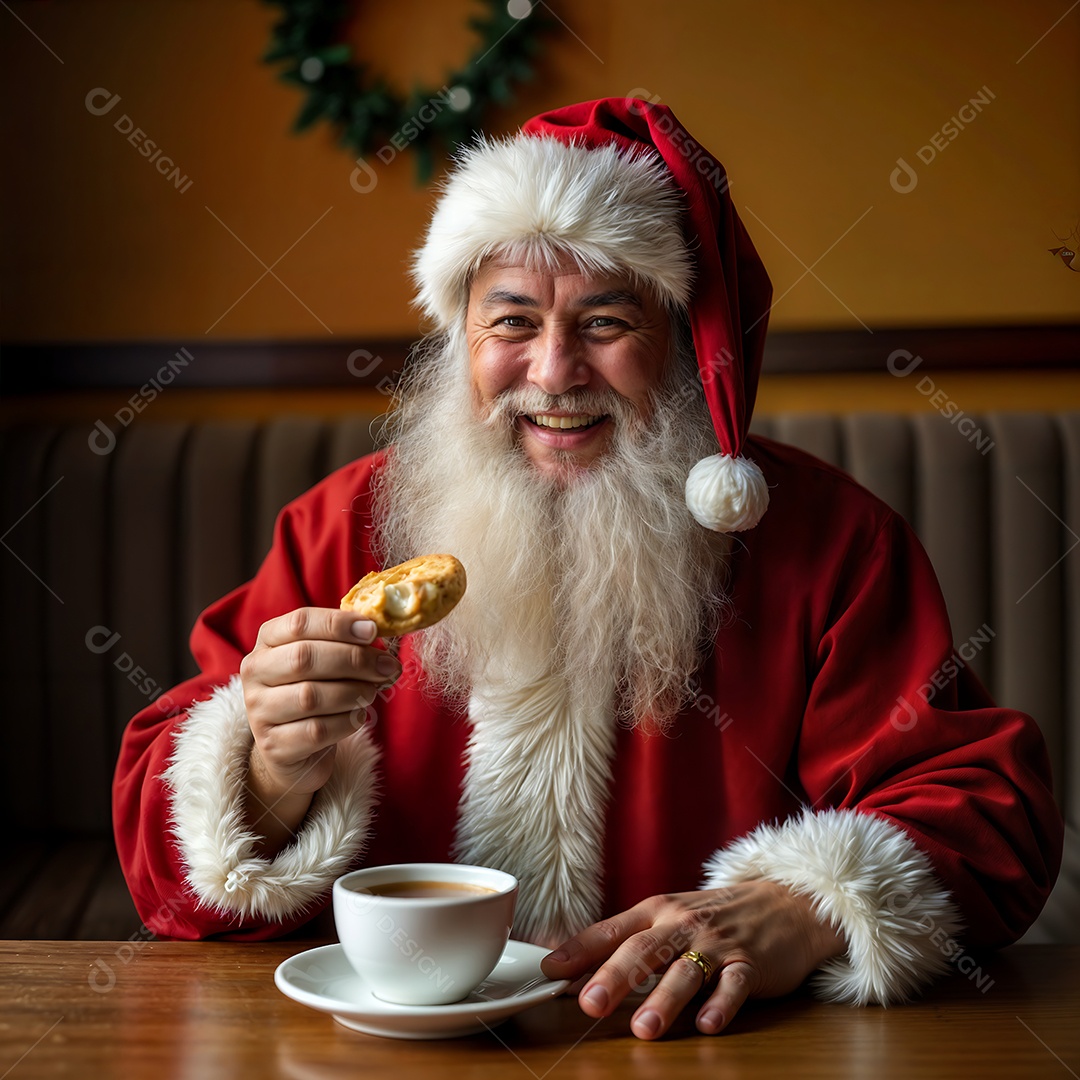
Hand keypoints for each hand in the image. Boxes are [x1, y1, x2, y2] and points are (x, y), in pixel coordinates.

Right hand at [240, 607, 399, 807]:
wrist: (296, 746)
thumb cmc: (317, 689)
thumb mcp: (326, 658)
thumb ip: (347, 641)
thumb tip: (376, 631)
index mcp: (268, 640)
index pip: (299, 623)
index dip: (338, 624)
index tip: (372, 630)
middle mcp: (256, 673)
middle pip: (304, 658)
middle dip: (354, 660)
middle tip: (386, 667)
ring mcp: (260, 711)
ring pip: (310, 697)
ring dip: (353, 692)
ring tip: (371, 692)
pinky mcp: (274, 746)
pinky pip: (317, 731)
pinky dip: (346, 722)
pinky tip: (357, 716)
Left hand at [539, 880, 844, 1039]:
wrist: (784, 903)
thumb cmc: (714, 915)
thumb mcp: (668, 916)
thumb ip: (625, 940)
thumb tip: (569, 965)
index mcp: (657, 911)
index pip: (612, 930)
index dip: (580, 950)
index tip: (550, 971)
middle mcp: (683, 923)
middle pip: (644, 950)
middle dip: (614, 977)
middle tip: (589, 1004)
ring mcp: (718, 943)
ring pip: (686, 970)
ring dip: (664, 999)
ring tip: (645, 1027)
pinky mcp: (751, 963)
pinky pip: (734, 985)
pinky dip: (720, 1004)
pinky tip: (706, 1023)